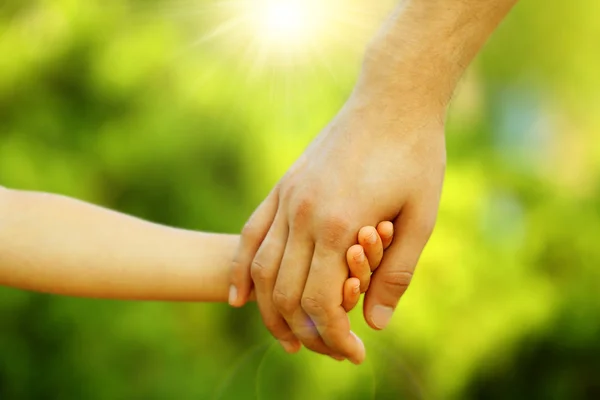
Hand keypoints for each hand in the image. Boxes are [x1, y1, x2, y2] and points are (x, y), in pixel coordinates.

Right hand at [230, 91, 445, 362]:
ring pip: (261, 269)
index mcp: (340, 225)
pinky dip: (242, 270)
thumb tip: (376, 324)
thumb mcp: (421, 217)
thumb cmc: (415, 155)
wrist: (391, 98)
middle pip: (285, 293)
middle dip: (304, 332)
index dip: (333, 337)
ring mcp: (288, 197)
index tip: (352, 353)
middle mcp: (304, 213)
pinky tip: (238, 297)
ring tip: (286, 337)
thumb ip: (396, 273)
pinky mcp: (283, 186)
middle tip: (326, 350)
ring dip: (269, 311)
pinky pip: (250, 234)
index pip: (320, 302)